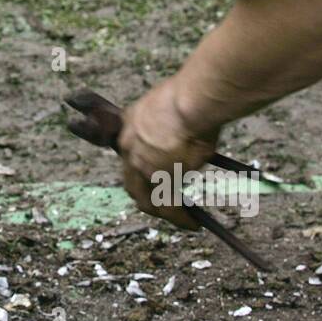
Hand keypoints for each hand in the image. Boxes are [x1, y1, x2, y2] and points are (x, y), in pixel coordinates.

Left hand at [115, 81, 219, 230]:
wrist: (191, 101)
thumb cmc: (189, 97)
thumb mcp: (171, 107)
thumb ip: (171, 126)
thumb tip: (188, 135)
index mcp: (129, 125)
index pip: (129, 155)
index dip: (140, 169)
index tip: (153, 177)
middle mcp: (128, 147)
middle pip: (132, 182)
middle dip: (145, 196)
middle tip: (162, 206)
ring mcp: (142, 165)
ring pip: (147, 198)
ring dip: (163, 211)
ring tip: (182, 219)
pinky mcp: (158, 180)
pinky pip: (168, 206)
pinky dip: (180, 218)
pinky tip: (193, 223)